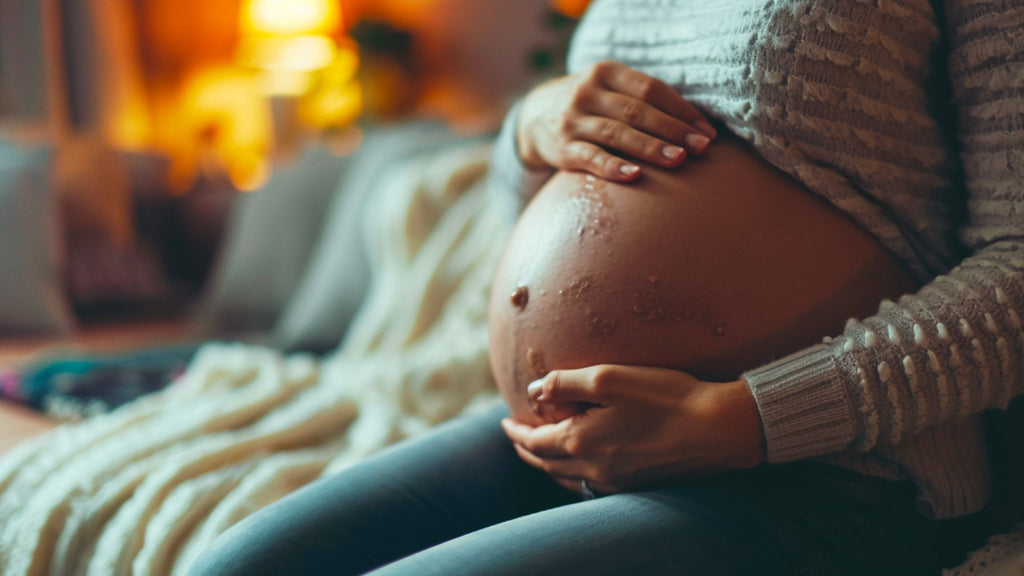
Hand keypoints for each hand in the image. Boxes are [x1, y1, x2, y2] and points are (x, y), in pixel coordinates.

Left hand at [500, 365, 764, 495]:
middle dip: (527, 450)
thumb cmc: (666, 397)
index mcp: (581, 443)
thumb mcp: (610, 377)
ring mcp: (617, 482)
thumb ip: (565, 382)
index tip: (505, 422)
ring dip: (549, 463)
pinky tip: (582, 463)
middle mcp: (595, 469)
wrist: (719, 429)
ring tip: (542, 450)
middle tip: (517, 437)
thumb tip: (534, 392)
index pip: (533, 442)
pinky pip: (591, 484)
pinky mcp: (638, 484)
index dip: (516, 432)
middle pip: (547, 464)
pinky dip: (575, 473)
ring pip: (568, 477)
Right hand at [516, 61, 717, 180]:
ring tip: (679, 160)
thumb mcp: (608, 89)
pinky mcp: (562, 148)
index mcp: (606, 72)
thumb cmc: (589, 106)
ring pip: (617, 133)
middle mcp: (587, 92)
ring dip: (651, 147)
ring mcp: (573, 120)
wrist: (533, 118)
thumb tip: (696, 126)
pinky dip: (613, 167)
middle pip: (637, 110)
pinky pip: (591, 158)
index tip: (705, 131)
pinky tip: (634, 175)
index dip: (681, 109)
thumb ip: (641, 100)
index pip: (651, 88)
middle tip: (700, 147)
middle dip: (673, 129)